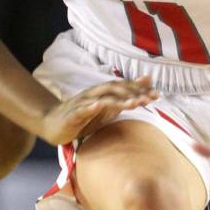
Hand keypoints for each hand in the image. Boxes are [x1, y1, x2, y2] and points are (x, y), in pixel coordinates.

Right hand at [39, 76, 157, 145]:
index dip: (139, 89)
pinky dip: (91, 107)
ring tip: (133, 103)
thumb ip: (124, 98)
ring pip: (101, 98)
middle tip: (149, 99)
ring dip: (118, 100)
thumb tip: (145, 86)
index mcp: (102, 92)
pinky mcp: (72, 114)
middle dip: (133, 92)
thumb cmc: (82, 117)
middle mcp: (93, 94)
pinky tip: (99, 106)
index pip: (123, 86)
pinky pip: (82, 109)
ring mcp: (82, 103)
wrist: (52, 124)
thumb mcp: (106, 108)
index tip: (157, 95)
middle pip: (114, 88)